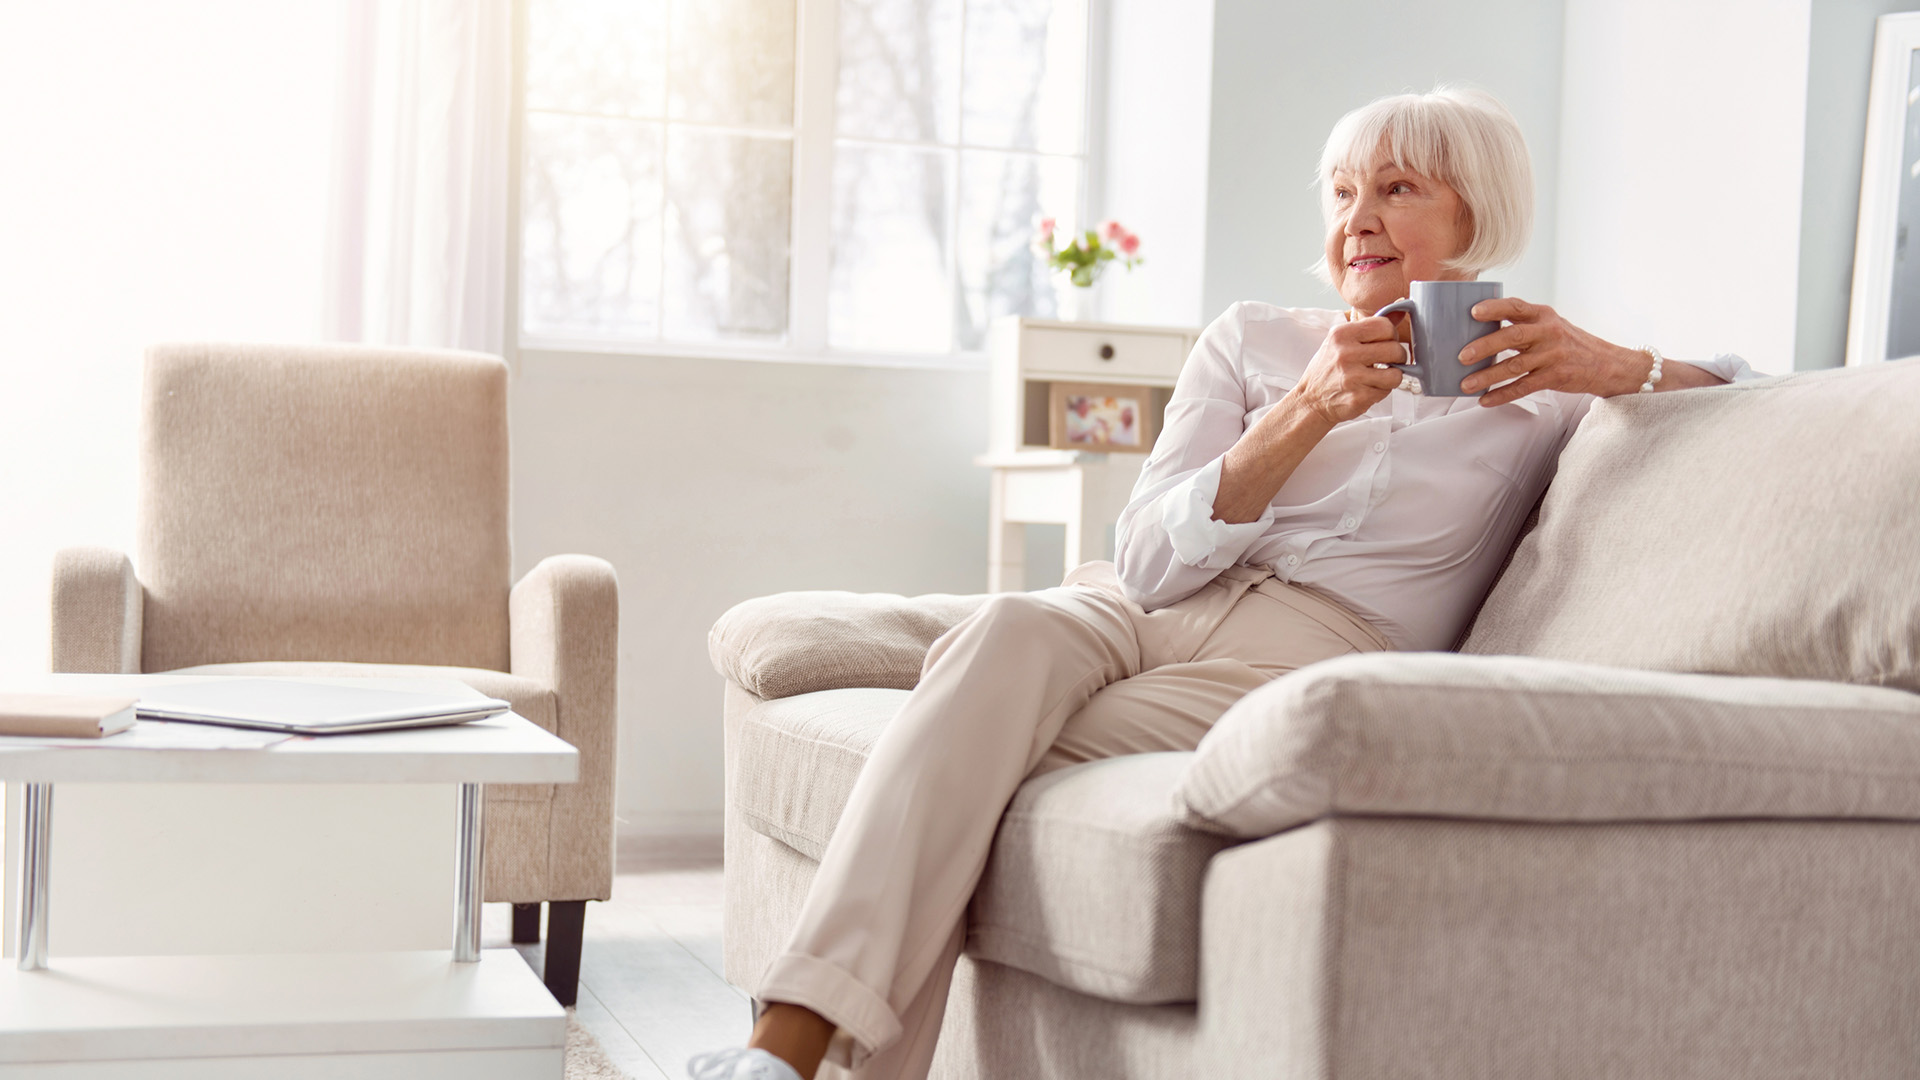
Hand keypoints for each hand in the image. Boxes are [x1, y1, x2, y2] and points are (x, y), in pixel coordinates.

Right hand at [1292, 315, 1408, 424]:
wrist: (1311, 400)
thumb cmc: (1328, 369)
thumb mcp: (1339, 341)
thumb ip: (1368, 327)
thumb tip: (1400, 310)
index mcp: (1341, 334)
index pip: (1384, 326)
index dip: (1391, 335)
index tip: (1386, 342)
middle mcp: (1345, 354)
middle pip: (1394, 349)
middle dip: (1397, 357)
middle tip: (1388, 361)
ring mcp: (1352, 377)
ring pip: (1396, 373)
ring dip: (1392, 376)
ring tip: (1380, 376)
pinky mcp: (1358, 397)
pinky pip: (1387, 391)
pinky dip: (1382, 390)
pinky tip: (1370, 387)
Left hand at [1456, 298, 1647, 406]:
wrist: (1606, 364)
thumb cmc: (1568, 343)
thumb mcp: (1550, 325)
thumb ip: (1522, 325)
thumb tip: (1478, 329)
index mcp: (1543, 315)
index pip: (1516, 307)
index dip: (1494, 308)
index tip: (1473, 312)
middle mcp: (1548, 332)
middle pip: (1512, 337)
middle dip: (1484, 346)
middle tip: (1462, 356)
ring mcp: (1553, 355)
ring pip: (1514, 366)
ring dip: (1487, 377)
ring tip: (1465, 385)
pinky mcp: (1555, 377)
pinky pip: (1524, 387)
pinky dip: (1502, 395)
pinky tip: (1485, 400)